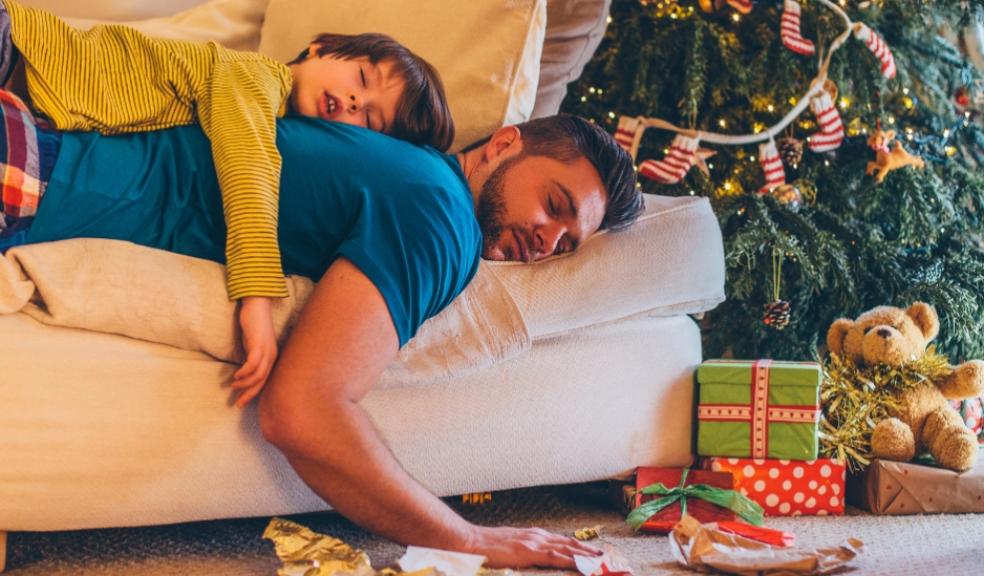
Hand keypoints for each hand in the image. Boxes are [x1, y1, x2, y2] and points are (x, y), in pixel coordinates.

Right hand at [232, 296, 278, 407]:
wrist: (257, 305)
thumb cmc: (254, 324)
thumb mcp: (253, 344)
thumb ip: (251, 357)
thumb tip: (243, 370)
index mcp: (271, 358)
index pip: (265, 381)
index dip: (254, 393)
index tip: (242, 402)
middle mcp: (271, 356)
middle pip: (263, 382)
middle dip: (250, 395)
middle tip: (238, 404)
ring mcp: (266, 350)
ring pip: (258, 375)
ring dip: (245, 384)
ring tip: (233, 386)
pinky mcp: (259, 344)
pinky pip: (253, 363)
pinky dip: (244, 372)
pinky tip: (236, 375)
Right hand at [465, 525, 602, 569]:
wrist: (471, 541)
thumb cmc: (487, 546)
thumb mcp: (510, 547)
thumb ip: (525, 551)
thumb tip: (535, 558)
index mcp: (534, 535)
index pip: (562, 542)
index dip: (580, 547)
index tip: (594, 553)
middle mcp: (537, 536)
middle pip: (569, 543)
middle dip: (588, 551)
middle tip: (605, 558)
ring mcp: (534, 542)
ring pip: (566, 548)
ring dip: (584, 555)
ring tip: (600, 561)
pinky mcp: (528, 551)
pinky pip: (555, 556)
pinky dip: (570, 560)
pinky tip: (581, 564)